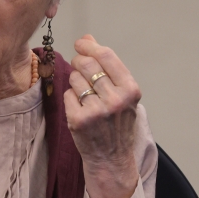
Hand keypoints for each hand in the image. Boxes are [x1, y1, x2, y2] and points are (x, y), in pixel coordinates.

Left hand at [64, 34, 140, 197]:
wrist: (111, 159)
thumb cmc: (117, 124)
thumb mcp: (122, 94)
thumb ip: (108, 66)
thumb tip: (88, 38)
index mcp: (130, 90)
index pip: (106, 56)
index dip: (90, 46)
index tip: (81, 43)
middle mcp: (115, 100)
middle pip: (87, 64)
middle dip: (79, 61)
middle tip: (78, 66)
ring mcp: (97, 111)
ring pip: (74, 78)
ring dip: (75, 81)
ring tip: (84, 95)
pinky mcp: (79, 120)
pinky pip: (67, 94)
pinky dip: (70, 98)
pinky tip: (79, 108)